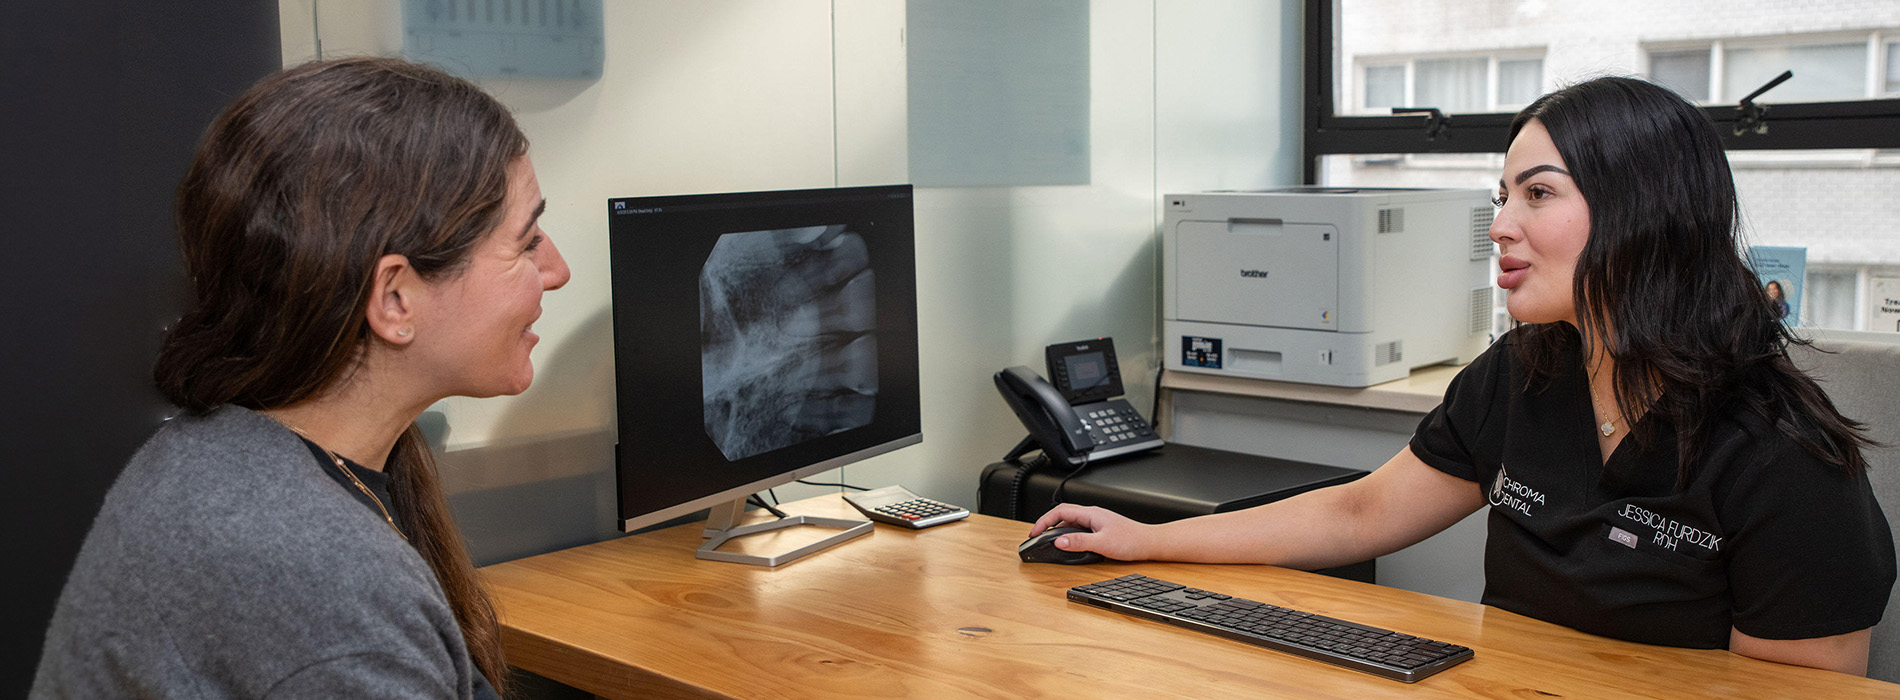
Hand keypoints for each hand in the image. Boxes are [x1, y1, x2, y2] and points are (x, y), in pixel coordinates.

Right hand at [1028, 503, 1157, 561]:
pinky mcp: (1100, 529)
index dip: (1044, 521)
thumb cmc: (1132, 540)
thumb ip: (1079, 542)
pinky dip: (1068, 535)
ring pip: (1070, 522)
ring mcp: (1096, 521)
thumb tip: (1059, 541)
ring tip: (1048, 541)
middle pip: (1063, 515)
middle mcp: (1092, 515)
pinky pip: (1078, 529)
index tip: (1034, 532)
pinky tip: (1068, 544)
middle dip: (1047, 524)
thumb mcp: (1102, 543)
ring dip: (1057, 530)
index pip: (1060, 511)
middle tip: (1036, 537)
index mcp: (1091, 513)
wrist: (1150, 543)